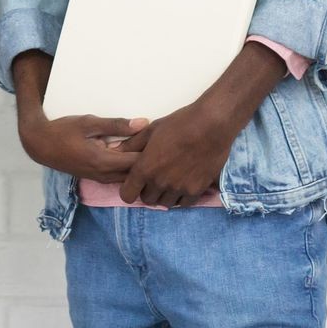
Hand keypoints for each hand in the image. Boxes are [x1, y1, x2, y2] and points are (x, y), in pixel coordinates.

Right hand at [16, 107, 150, 184]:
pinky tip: (128, 152)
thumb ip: (116, 124)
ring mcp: (101, 179)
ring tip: (143, 147)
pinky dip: (127, 167)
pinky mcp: (97, 178)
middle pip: (136, 173)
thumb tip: (143, 123)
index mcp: (104, 162)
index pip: (138, 162)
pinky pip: (119, 176)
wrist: (40, 145)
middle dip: (146, 160)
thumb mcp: (89, 122)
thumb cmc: (63, 131)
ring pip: (128, 177)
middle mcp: (105, 175)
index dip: (150, 152)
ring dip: (136, 164)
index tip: (157, 139)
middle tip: (154, 143)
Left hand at [116, 99, 242, 208]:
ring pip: (166, 203)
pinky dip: (181, 197)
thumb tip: (115, 150)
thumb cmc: (179, 124)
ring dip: (164, 195)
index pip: (128, 194)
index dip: (129, 190)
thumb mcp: (151, 130)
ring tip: (169, 181)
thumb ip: (132, 144)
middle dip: (147, 191)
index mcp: (145, 168)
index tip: (134, 184)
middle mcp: (160, 182)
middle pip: (147, 200)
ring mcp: (179, 188)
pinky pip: (184, 203)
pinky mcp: (197, 190)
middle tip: (153, 179)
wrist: (211, 125)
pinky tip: (182, 185)